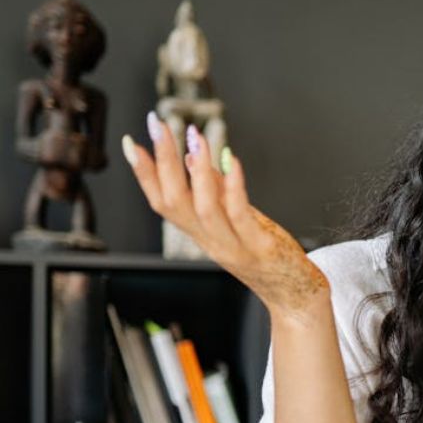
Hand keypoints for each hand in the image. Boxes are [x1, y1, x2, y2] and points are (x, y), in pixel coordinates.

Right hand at [121, 114, 329, 320]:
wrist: (293, 295)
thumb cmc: (265, 256)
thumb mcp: (234, 220)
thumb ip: (215, 190)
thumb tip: (191, 157)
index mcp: (200, 234)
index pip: (161, 203)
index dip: (144, 175)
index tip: (130, 144)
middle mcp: (210, 241)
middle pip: (174, 201)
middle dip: (162, 162)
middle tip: (157, 127)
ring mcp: (233, 246)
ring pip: (203, 208)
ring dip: (197, 171)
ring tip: (194, 137)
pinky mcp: (259, 247)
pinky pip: (241, 215)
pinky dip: (234, 187)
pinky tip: (232, 161)